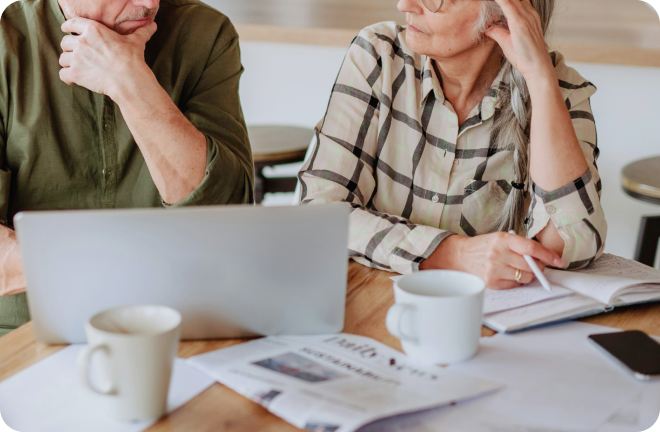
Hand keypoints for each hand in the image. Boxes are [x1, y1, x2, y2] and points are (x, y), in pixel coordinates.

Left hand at [59, 18, 156, 98]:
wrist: (129, 80)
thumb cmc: (132, 59)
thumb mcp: (136, 42)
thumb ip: (141, 32)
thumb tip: (152, 26)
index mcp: (92, 29)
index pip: (71, 23)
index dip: (67, 27)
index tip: (66, 30)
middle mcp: (81, 42)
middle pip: (65, 42)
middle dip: (70, 49)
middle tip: (78, 55)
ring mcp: (77, 58)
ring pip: (63, 58)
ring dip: (69, 63)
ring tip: (78, 68)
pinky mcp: (76, 74)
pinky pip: (63, 74)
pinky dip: (68, 77)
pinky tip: (75, 79)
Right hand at [421, 232, 562, 288]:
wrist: (461, 256)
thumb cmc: (485, 246)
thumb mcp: (500, 239)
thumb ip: (520, 246)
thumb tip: (542, 259)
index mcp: (503, 239)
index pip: (531, 248)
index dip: (548, 255)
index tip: (558, 261)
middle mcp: (498, 254)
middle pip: (531, 266)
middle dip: (538, 267)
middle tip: (536, 265)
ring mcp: (494, 269)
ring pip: (525, 277)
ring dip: (528, 275)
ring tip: (518, 269)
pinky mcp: (492, 283)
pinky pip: (515, 285)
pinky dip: (516, 282)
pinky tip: (508, 275)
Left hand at [484, 0, 554, 81]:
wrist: (537, 67)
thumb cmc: (525, 56)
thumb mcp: (507, 42)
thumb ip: (498, 32)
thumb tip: (488, 29)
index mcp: (527, 16)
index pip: (515, 0)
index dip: (503, 0)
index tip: (493, 0)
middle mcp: (529, 13)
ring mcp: (526, 17)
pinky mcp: (520, 23)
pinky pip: (508, 5)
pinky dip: (501, 1)